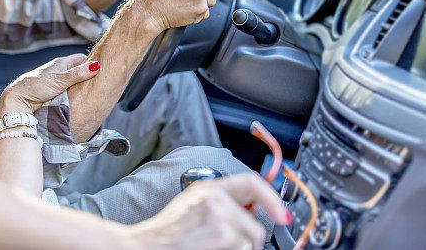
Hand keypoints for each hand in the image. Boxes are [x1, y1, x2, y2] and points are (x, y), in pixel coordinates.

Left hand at [0, 55, 99, 116]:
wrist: (18, 99)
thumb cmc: (36, 86)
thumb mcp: (59, 79)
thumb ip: (78, 74)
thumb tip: (97, 66)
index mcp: (61, 63)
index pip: (81, 59)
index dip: (91, 63)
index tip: (102, 69)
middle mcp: (59, 71)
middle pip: (78, 71)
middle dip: (88, 76)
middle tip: (100, 84)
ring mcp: (56, 82)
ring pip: (73, 83)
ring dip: (80, 88)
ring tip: (93, 94)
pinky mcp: (54, 93)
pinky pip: (68, 92)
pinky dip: (74, 95)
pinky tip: (80, 101)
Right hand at [125, 173, 289, 249]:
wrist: (144, 247)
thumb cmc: (166, 234)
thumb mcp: (192, 206)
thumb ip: (220, 202)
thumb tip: (251, 210)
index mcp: (208, 188)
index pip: (252, 181)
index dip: (271, 199)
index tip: (281, 216)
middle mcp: (215, 198)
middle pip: (255, 224)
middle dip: (249, 241)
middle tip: (228, 246)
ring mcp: (220, 216)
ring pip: (250, 242)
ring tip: (210, 248)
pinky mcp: (224, 235)